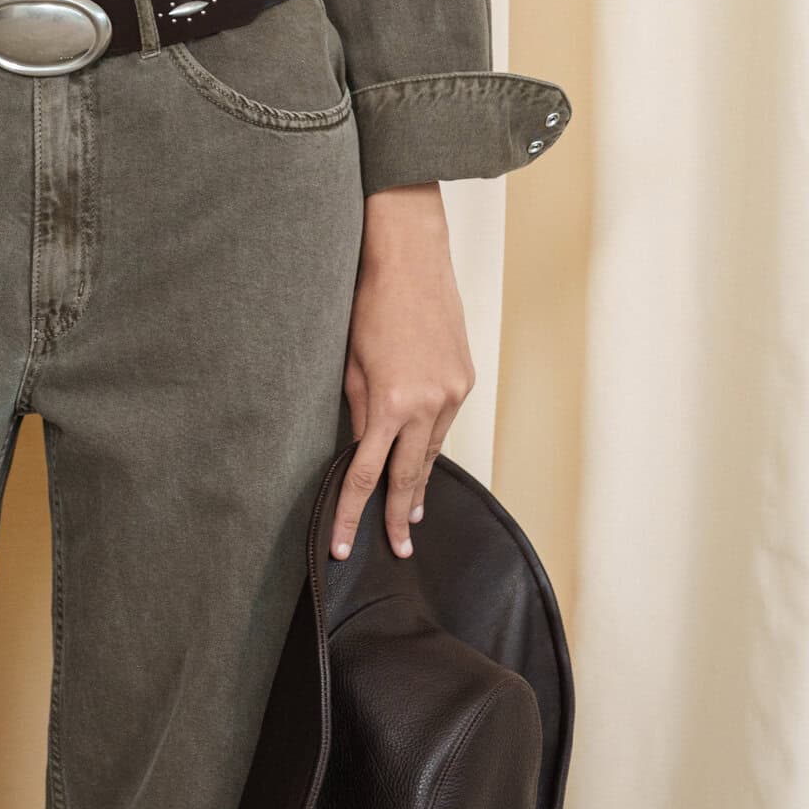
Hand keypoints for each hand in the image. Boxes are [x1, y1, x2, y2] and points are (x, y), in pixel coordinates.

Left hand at [330, 182, 473, 561]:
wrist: (411, 260)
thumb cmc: (370, 303)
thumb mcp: (349, 362)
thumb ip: (358, 410)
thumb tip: (363, 445)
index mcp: (390, 403)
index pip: (366, 475)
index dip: (352, 514)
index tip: (344, 545)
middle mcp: (427, 404)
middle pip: (408, 476)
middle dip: (399, 515)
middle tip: (397, 548)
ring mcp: (452, 393)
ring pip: (432, 451)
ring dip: (419, 481)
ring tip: (411, 512)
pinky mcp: (465, 379)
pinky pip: (445, 422)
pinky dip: (432, 441)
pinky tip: (424, 454)